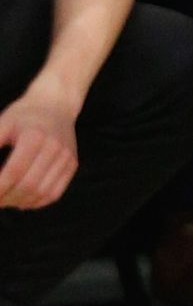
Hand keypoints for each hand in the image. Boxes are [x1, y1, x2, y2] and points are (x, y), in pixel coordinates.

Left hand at [0, 89, 77, 209]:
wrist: (55, 103)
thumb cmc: (23, 115)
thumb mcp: (3, 123)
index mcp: (34, 136)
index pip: (14, 171)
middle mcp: (54, 147)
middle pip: (29, 185)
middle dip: (8, 198)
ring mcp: (66, 157)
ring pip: (42, 193)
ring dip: (21, 202)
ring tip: (6, 200)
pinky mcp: (72, 164)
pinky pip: (55, 193)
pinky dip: (37, 202)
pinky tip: (22, 200)